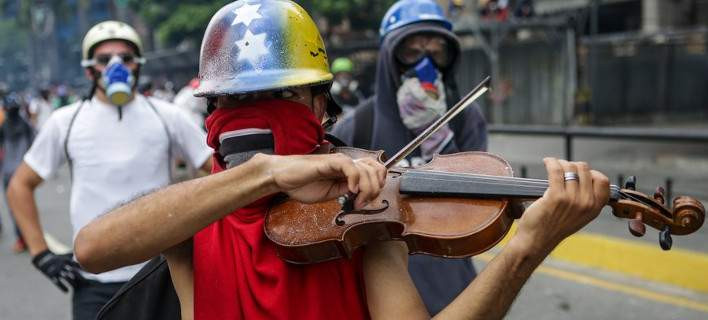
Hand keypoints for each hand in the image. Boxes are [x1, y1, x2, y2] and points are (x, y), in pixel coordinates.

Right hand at [32, 250, 82, 292]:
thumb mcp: (64, 255)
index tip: (88, 272)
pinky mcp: (51, 276)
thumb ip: (74, 256)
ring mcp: (56, 271)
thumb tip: (83, 252)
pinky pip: (57, 282)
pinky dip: (62, 287)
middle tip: (85, 281)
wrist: (42, 259)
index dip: (81, 268)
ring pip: (65, 277)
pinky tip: (67, 291)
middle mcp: (61, 265)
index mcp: (65, 260)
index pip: (74, 264)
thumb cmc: (57, 257)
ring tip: (76, 287)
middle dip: (78, 276)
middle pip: (71, 271)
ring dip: (71, 282)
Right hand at [260, 153, 386, 208]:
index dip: (379, 183)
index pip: (375, 170)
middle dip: (374, 190)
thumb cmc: (302, 184)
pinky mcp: (329, 162)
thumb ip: (346, 192)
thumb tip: (362, 196)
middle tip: (361, 203)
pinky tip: (350, 190)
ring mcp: (338, 161)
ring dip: (366, 188)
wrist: (282, 178)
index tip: (369, 199)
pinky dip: (355, 179)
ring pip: (366, 169)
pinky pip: (349, 166)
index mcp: (348, 171)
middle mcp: (346, 163)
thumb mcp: (331, 194)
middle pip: (375, 170)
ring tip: (356, 200)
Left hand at [514, 158, 609, 254]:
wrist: (537, 240)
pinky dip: (551, 162)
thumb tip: (584, 175)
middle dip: (572, 165)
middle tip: (562, 168)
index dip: (591, 172)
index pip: (603, 181)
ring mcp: (572, 200)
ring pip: (570, 168)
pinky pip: (556, 170)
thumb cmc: (554, 227)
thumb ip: (585, 199)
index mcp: (595, 209)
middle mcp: (586, 204)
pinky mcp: (555, 196)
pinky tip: (547, 162)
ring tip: (553, 165)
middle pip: (584, 169)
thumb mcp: (579, 216)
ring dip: (560, 163)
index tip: (580, 173)